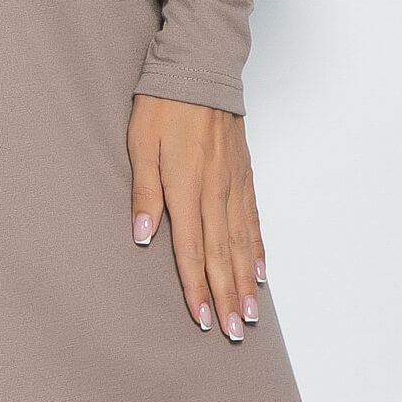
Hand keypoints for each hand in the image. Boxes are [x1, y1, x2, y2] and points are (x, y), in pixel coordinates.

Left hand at [127, 93, 266, 339]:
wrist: (200, 68)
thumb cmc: (163, 105)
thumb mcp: (141, 143)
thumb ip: (144, 192)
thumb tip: (143, 236)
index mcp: (185, 187)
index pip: (191, 249)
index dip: (196, 287)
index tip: (203, 319)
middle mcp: (214, 191)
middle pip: (221, 254)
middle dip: (227, 295)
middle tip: (235, 332)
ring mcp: (233, 183)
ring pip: (241, 242)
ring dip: (245, 281)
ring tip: (251, 314)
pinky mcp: (244, 174)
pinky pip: (253, 219)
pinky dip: (258, 248)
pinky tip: (260, 271)